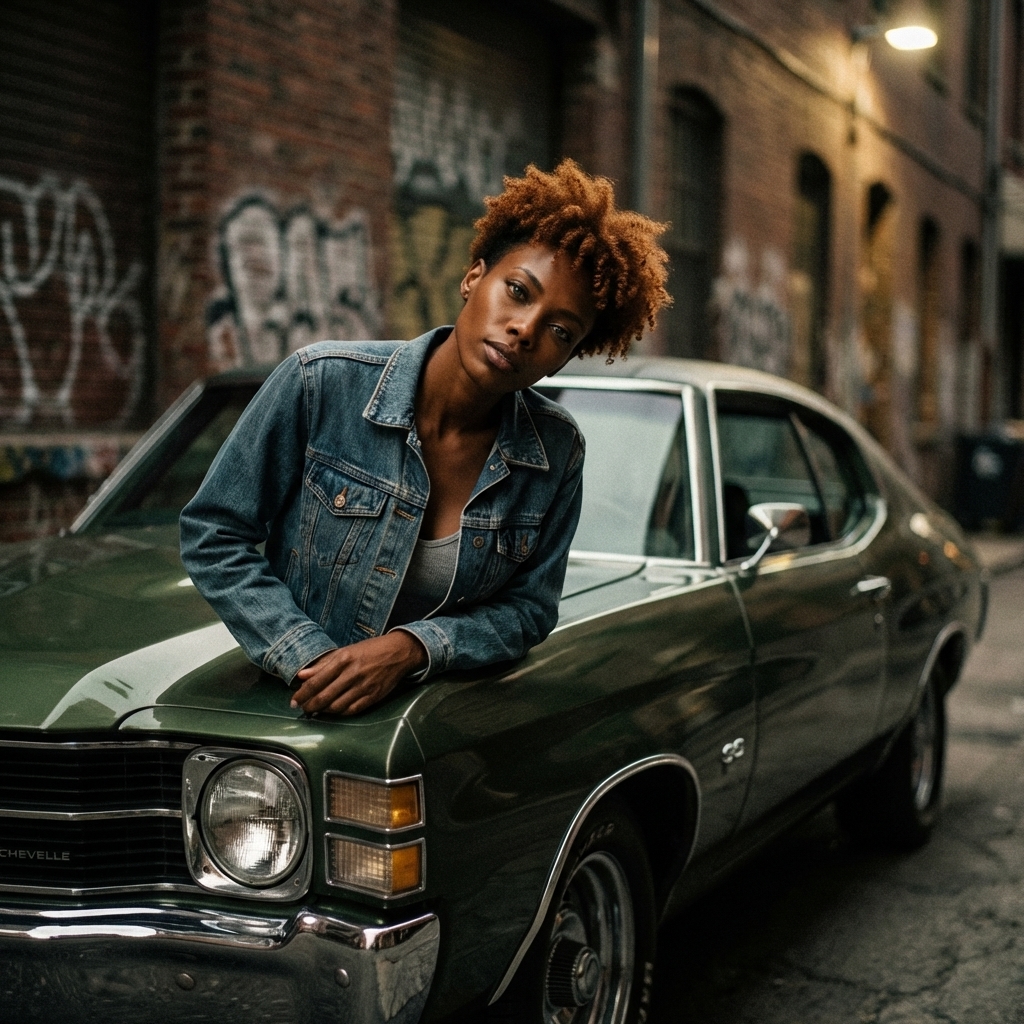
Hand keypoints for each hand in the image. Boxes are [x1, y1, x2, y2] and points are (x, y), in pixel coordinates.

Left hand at [290, 631, 427, 715]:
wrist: (399, 652)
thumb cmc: (370, 650)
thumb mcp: (345, 651)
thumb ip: (322, 664)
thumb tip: (302, 675)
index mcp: (343, 659)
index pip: (316, 682)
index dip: (302, 694)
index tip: (294, 701)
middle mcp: (352, 674)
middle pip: (324, 697)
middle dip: (310, 706)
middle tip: (303, 708)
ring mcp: (364, 686)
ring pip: (337, 706)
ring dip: (323, 711)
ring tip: (317, 710)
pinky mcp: (373, 696)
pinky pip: (352, 710)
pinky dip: (340, 713)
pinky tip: (334, 710)